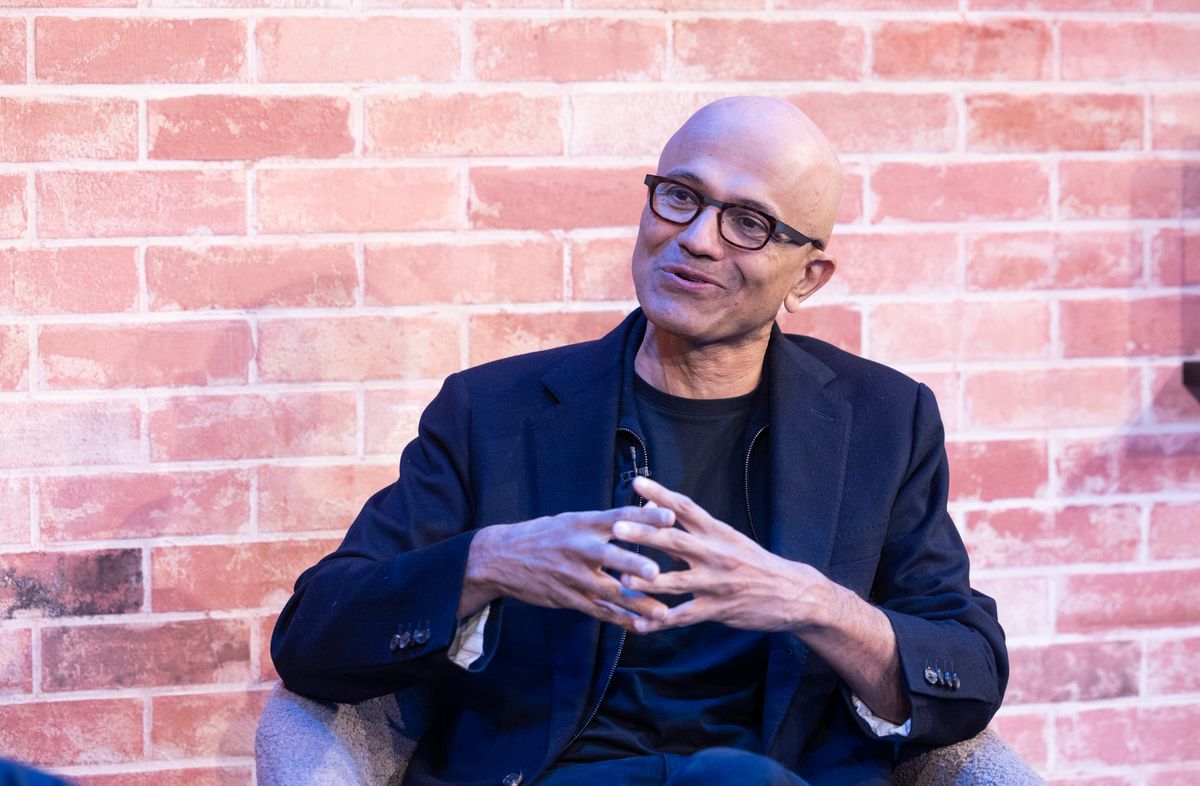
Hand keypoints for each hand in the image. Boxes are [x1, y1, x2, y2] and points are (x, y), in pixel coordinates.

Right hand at [461, 505, 676, 630]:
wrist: (501, 558)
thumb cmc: (543, 535)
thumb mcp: (570, 521)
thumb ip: (602, 523)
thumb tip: (638, 517)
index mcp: (583, 523)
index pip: (618, 516)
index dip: (645, 516)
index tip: (670, 517)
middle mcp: (579, 548)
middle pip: (610, 556)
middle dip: (633, 564)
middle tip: (656, 572)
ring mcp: (573, 575)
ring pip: (608, 591)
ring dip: (636, 603)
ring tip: (662, 613)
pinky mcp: (567, 598)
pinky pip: (597, 611)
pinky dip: (620, 619)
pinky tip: (641, 626)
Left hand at [614, 476, 834, 634]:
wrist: (793, 594)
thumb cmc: (755, 563)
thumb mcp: (728, 540)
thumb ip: (693, 529)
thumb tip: (656, 509)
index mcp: (718, 533)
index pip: (686, 508)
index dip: (661, 494)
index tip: (638, 482)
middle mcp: (716, 554)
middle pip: (674, 542)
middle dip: (644, 535)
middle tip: (617, 528)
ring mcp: (716, 583)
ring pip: (676, 582)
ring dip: (647, 581)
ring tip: (622, 580)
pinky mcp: (718, 609)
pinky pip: (684, 617)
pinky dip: (661, 621)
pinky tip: (640, 624)